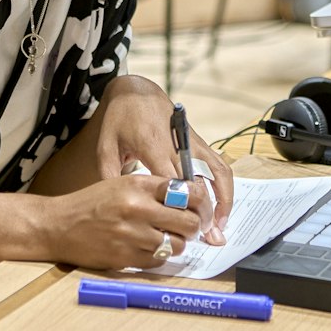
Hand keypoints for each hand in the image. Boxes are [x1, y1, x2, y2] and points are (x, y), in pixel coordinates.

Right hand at [43, 174, 211, 270]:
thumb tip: (191, 199)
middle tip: (189, 227)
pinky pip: (159, 261)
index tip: (204, 209)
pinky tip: (148, 247)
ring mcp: (131, 235)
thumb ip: (154, 189)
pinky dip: (159, 256)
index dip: (203, 203)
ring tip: (166, 237)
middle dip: (194, 227)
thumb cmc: (92, 203)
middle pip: (189, 222)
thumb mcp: (122, 184)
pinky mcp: (125, 257)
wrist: (58, 225)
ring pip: (177, 245)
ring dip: (177, 243)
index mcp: (138, 185)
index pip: (188, 192)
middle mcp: (136, 208)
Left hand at [90, 77, 231, 242]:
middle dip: (206, 211)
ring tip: (219, 228)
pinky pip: (220, 166)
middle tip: (206, 238)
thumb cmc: (120, 120)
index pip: (174, 179)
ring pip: (218, 173)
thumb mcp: (105, 147)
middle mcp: (179, 144)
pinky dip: (225, 188)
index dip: (182, 206)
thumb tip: (119, 208)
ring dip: (223, 201)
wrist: (137, 92)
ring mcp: (194, 142)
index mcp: (153, 144)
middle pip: (199, 181)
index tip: (182, 229)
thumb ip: (111, 177)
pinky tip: (221, 208)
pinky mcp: (200, 142)